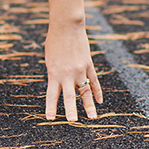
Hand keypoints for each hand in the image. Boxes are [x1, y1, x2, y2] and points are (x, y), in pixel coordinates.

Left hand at [44, 0, 101, 121]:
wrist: (67, 26)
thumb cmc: (54, 41)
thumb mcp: (50, 59)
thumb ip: (55, 73)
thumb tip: (61, 84)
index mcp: (54, 73)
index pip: (52, 94)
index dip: (51, 107)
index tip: (50, 118)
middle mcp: (67, 74)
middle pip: (70, 96)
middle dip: (71, 110)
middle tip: (72, 121)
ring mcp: (80, 70)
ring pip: (85, 91)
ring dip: (89, 105)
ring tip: (92, 117)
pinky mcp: (88, 64)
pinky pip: (94, 80)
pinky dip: (97, 91)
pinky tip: (99, 101)